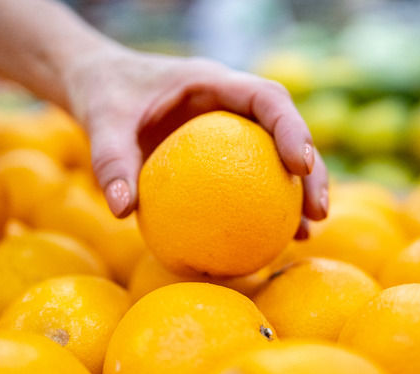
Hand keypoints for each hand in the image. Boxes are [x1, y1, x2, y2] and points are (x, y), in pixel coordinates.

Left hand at [62, 45, 328, 236]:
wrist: (100, 87)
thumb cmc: (104, 94)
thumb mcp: (101, 121)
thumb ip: (110, 160)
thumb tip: (121, 211)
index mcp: (213, 82)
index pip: (267, 98)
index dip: (292, 128)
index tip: (301, 165)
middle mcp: (232, 105)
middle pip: (287, 133)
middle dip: (311, 171)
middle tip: (318, 213)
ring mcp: (231, 130)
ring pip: (277, 160)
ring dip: (297, 195)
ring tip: (305, 234)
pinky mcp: (222, 155)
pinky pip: (249, 180)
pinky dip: (261, 208)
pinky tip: (265, 245)